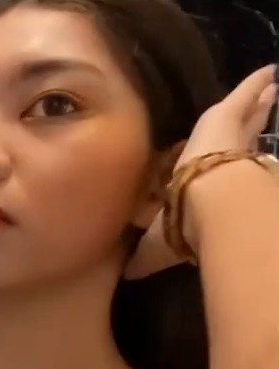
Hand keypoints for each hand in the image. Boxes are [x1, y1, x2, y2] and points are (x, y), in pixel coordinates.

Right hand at [125, 65, 276, 278]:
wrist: (204, 201)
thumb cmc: (180, 216)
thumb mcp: (157, 241)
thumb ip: (145, 253)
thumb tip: (127, 273)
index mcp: (187, 179)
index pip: (201, 167)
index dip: (209, 162)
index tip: (210, 153)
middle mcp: (204, 154)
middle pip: (229, 134)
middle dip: (242, 121)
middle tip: (256, 105)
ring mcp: (222, 135)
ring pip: (244, 118)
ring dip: (255, 105)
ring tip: (270, 90)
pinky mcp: (233, 119)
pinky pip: (246, 96)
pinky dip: (255, 85)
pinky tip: (270, 71)